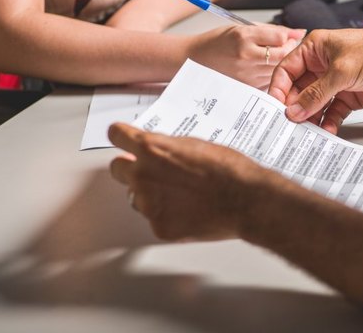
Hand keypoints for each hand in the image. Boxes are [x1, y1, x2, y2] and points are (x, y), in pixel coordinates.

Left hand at [108, 123, 266, 241]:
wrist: (246, 200)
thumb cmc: (229, 170)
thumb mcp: (196, 145)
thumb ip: (169, 147)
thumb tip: (159, 151)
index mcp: (151, 149)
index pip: (116, 135)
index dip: (121, 137)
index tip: (122, 139)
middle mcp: (143, 176)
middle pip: (117, 168)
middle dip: (130, 168)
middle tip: (150, 171)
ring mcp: (149, 205)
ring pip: (135, 197)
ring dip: (150, 194)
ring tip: (178, 194)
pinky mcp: (159, 227)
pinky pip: (154, 219)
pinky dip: (168, 216)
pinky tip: (188, 211)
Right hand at [187, 25, 305, 89]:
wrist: (194, 61)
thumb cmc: (217, 43)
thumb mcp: (242, 28)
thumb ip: (272, 31)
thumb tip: (299, 33)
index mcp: (243, 37)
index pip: (280, 37)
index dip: (290, 37)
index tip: (290, 36)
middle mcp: (245, 57)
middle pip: (283, 55)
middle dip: (289, 51)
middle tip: (286, 48)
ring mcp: (246, 75)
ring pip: (278, 70)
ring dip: (282, 63)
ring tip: (271, 58)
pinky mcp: (247, 87)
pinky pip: (269, 80)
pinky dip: (272, 75)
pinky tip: (262, 69)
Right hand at [269, 28, 362, 133]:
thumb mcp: (342, 71)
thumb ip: (317, 93)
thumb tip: (295, 109)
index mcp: (315, 49)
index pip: (287, 70)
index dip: (278, 88)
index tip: (275, 106)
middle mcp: (321, 65)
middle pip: (298, 90)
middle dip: (295, 107)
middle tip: (290, 123)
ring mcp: (334, 82)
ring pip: (314, 104)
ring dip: (310, 118)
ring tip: (307, 131)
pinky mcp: (347, 97)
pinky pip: (331, 113)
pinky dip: (328, 123)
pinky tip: (327, 130)